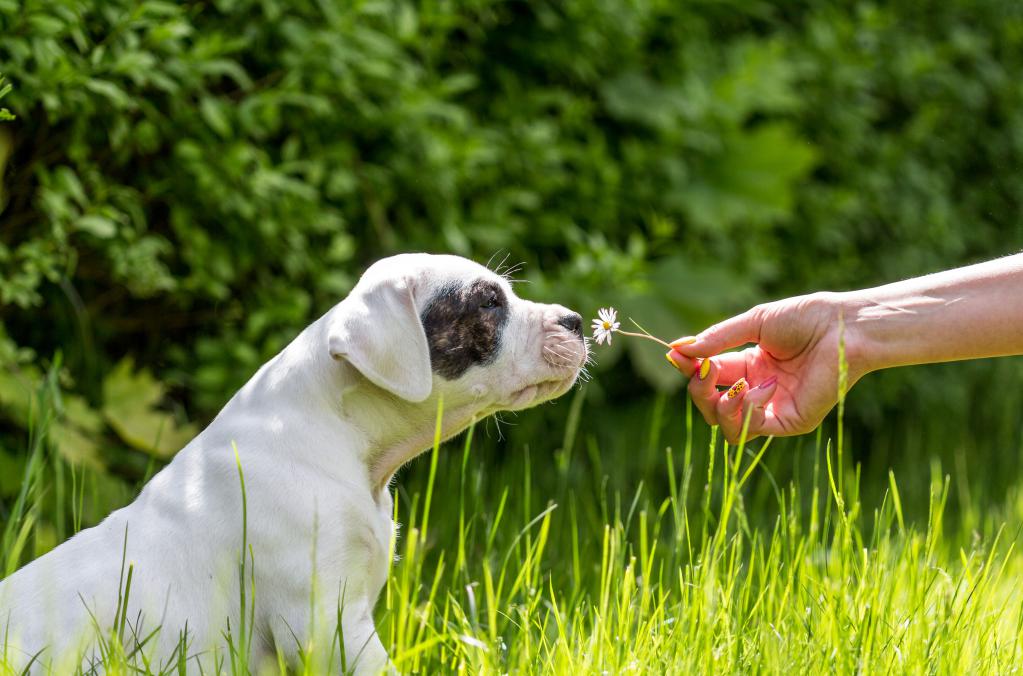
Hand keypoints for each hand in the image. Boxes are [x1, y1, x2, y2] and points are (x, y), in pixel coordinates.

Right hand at [666, 292, 863, 443]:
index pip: (708, 377)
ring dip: (720, 406)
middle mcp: (757, 389)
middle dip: (699, 390)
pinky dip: (748, 409)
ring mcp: (773, 408)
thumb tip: (677, 349)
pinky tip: (763, 387)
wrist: (844, 327)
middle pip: (710, 406)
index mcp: (749, 366)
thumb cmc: (805, 318)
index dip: (689, 369)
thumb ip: (717, 339)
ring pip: (726, 427)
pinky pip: (752, 429)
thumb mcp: (753, 323)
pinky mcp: (790, 421)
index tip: (675, 355)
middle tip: (703, 371)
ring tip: (737, 385)